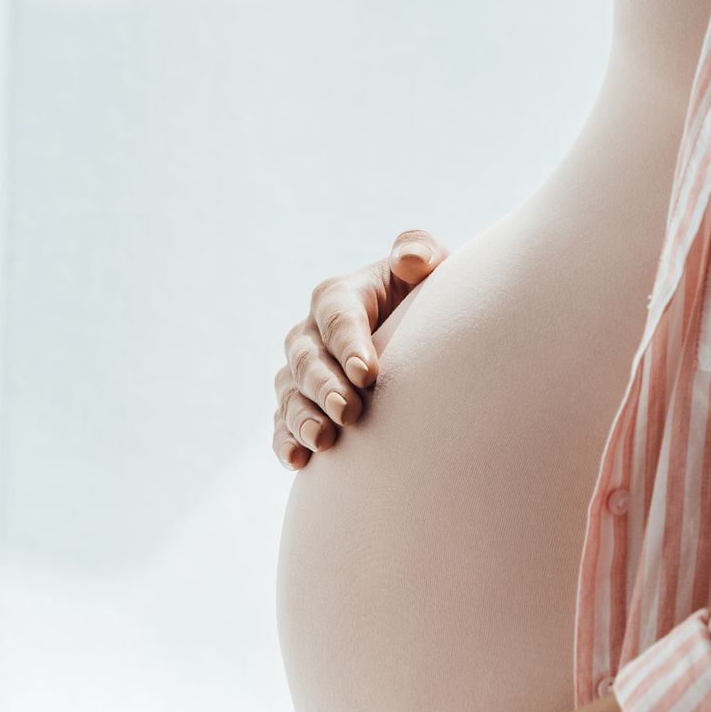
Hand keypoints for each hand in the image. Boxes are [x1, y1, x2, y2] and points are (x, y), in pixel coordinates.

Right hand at [273, 227, 448, 467]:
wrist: (416, 337)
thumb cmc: (424, 298)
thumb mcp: (429, 267)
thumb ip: (420, 250)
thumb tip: (409, 259)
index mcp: (340, 296)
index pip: (337, 316)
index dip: (349, 344)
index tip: (369, 374)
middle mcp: (311, 333)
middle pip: (307, 358)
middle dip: (324, 386)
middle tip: (349, 412)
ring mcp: (300, 372)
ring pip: (290, 392)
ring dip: (302, 417)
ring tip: (324, 440)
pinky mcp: (298, 405)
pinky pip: (281, 423)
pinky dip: (285, 441)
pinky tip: (298, 461)